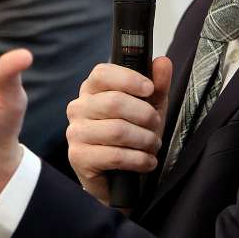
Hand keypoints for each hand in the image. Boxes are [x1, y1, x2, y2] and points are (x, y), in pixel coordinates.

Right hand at [65, 58, 172, 204]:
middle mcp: (79, 107)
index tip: (149, 89)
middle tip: (156, 126)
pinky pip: (115, 156)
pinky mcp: (78, 157)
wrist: (117, 175)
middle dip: (145, 115)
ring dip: (144, 140)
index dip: (129, 79)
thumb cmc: (132, 134)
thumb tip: (163, 62)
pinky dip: (139, 160)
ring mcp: (75, 132)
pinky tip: (147, 161)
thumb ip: (157, 85)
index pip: (103, 73)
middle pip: (114, 102)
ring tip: (153, 145)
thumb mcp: (149, 107)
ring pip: (117, 130)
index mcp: (92, 89)